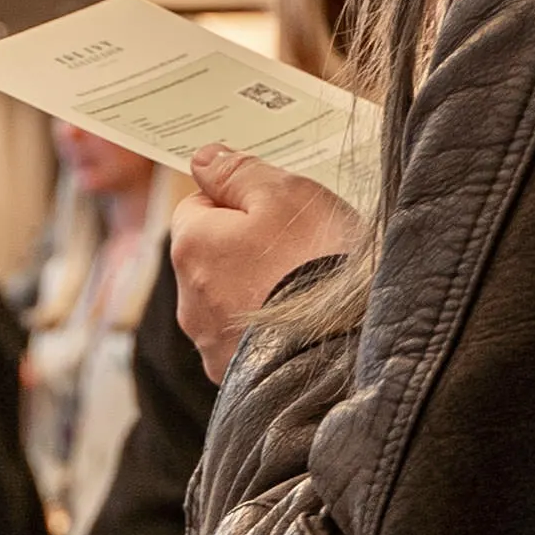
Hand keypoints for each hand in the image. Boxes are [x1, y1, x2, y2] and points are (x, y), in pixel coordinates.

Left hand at [172, 149, 357, 357]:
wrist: (345, 350)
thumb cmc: (316, 265)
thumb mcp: (285, 196)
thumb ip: (238, 173)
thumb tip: (203, 158)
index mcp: (191, 245)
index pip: (197, 207)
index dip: (237, 201)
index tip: (275, 209)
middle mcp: (188, 299)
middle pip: (212, 256)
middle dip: (246, 248)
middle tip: (298, 248)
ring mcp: (210, 343)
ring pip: (229, 301)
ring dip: (258, 291)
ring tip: (305, 291)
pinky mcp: (235, 376)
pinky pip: (248, 341)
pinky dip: (268, 330)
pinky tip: (301, 325)